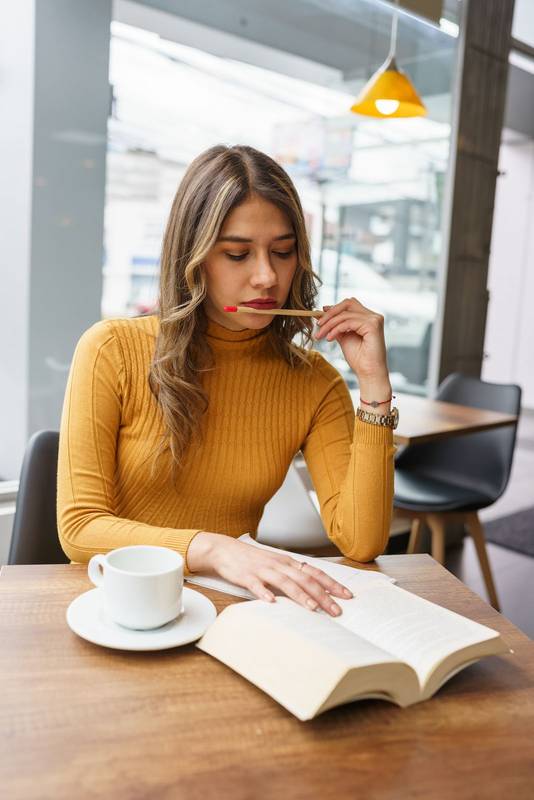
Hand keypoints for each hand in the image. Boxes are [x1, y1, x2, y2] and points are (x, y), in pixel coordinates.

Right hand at [187, 532, 352, 615]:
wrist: (225, 550)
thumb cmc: (253, 560)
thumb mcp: (277, 565)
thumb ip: (293, 576)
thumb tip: (314, 589)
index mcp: (288, 563)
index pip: (315, 573)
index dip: (332, 584)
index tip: (347, 595)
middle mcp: (279, 565)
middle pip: (305, 580)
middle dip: (323, 595)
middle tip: (336, 610)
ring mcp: (263, 570)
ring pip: (285, 583)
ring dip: (300, 596)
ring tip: (312, 608)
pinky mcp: (247, 576)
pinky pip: (256, 586)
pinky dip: (264, 593)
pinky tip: (271, 602)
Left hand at [314, 297, 388, 382]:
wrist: (368, 373)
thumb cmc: (359, 358)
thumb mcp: (343, 337)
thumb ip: (336, 325)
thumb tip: (321, 313)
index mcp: (368, 318)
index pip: (349, 305)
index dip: (333, 308)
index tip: (319, 316)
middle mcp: (373, 316)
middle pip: (347, 303)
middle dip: (330, 313)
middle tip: (318, 324)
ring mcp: (374, 319)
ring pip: (345, 314)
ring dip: (329, 324)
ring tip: (320, 335)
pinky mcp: (373, 325)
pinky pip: (348, 322)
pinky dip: (336, 329)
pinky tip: (329, 338)